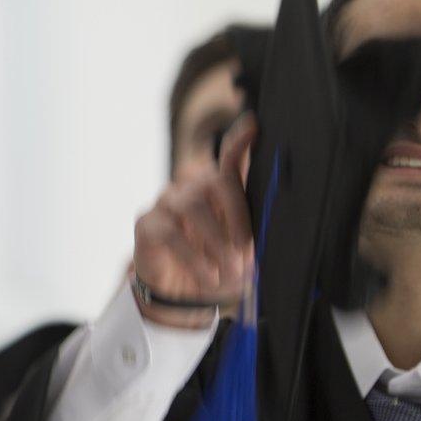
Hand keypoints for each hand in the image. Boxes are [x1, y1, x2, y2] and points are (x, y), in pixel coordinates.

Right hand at [133, 118, 256, 328]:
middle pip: (213, 181)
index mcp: (216, 189)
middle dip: (236, 217)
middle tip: (248, 252)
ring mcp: (165, 203)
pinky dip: (194, 258)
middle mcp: (189, 186)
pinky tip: (209, 276)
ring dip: (216, 242)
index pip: (229, 159)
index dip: (240, 142)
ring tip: (231, 270)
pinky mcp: (146, 224)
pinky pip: (170, 233)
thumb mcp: (243, 250)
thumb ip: (254, 230)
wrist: (182, 294)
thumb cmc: (218, 264)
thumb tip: (274, 221)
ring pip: (191, 206)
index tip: (253, 126)